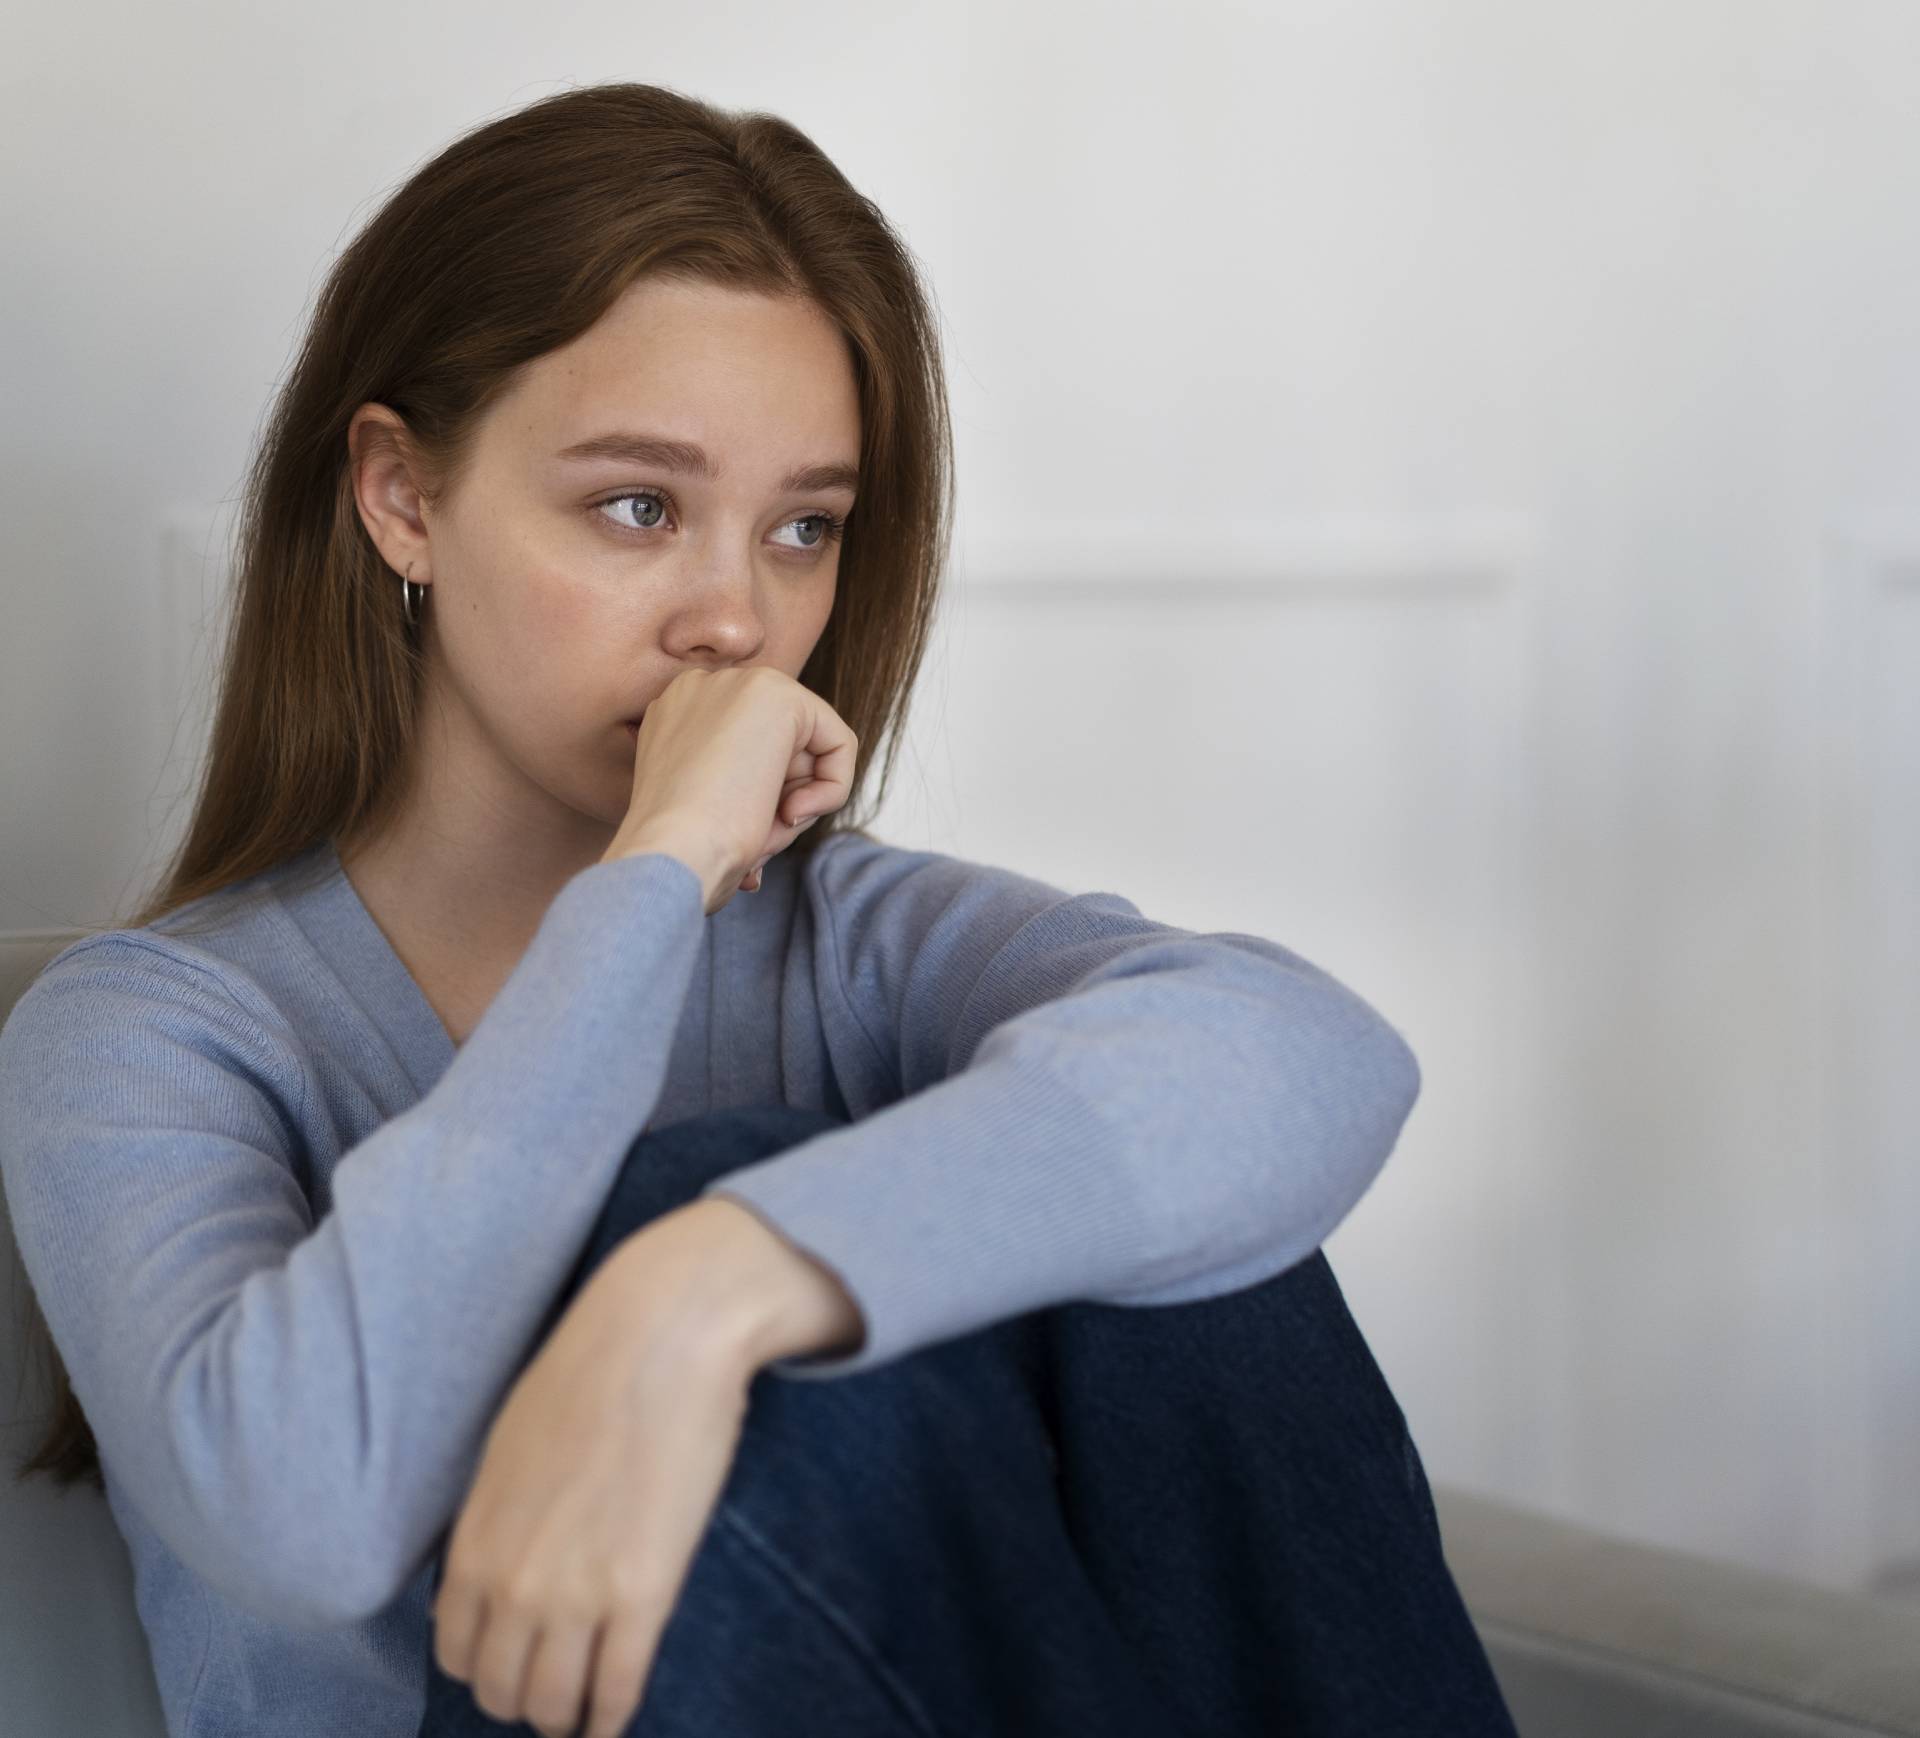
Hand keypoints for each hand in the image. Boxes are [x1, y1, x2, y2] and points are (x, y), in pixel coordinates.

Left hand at [429, 1231, 758, 1737]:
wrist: (661, 1333)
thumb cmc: (590, 1370)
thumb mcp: (510, 1446)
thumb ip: (500, 1517)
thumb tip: (508, 1558)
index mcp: (475, 1543)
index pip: (457, 1652)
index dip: (486, 1666)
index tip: (514, 1662)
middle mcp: (512, 1583)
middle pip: (501, 1689)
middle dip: (526, 1697)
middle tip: (555, 1688)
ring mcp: (576, 1594)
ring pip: (554, 1704)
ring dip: (568, 1715)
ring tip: (588, 1707)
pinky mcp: (642, 1594)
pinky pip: (617, 1688)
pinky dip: (614, 1715)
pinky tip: (620, 1715)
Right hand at [602, 665, 857, 914]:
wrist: (670, 852)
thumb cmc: (684, 850)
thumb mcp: (708, 810)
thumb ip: (744, 789)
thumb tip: (786, 806)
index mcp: (674, 715)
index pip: (747, 751)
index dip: (759, 801)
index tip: (743, 833)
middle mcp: (700, 688)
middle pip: (781, 747)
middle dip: (782, 800)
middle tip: (759, 839)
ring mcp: (738, 683)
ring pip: (810, 749)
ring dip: (799, 803)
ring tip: (764, 831)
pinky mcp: (779, 694)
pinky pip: (840, 743)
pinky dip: (833, 790)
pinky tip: (793, 813)